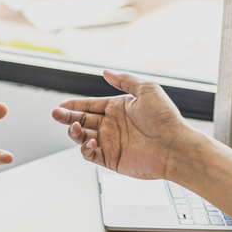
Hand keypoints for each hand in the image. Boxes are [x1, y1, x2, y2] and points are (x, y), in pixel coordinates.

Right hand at [52, 70, 196, 179]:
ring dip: (74, 131)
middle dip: (66, 117)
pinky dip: (85, 149)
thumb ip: (124, 81)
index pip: (89, 105)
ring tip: (74, 126)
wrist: (175, 146)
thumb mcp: (147, 90)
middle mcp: (112, 125)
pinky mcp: (111, 159)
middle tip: (56, 114)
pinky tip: (89, 141)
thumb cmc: (166, 118)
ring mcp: (110, 143)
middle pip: (81, 120)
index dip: (74, 104)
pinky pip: (90, 154)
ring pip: (82, 137)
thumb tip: (106, 72)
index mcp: (117, 108)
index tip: (61, 104)